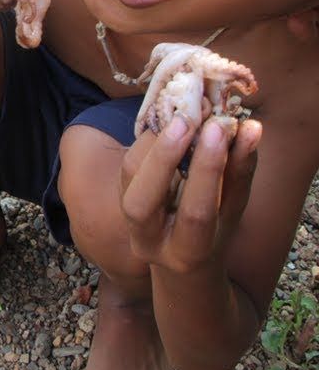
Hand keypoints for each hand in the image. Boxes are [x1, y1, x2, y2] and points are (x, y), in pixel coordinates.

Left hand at [119, 115, 260, 272]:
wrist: (182, 252)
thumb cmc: (218, 229)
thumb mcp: (234, 207)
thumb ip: (240, 170)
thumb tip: (250, 128)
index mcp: (185, 254)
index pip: (194, 213)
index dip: (205, 171)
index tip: (218, 129)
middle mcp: (147, 242)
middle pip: (141, 202)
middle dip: (164, 156)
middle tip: (188, 119)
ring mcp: (126, 220)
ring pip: (129, 173)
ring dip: (156, 139)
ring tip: (185, 114)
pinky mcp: (120, 193)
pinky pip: (129, 161)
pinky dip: (151, 138)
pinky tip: (173, 120)